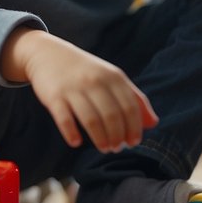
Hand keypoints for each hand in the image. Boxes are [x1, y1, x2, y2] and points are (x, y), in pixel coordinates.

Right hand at [2, 28, 156, 151]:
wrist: (48, 54)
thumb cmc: (86, 72)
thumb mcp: (112, 79)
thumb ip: (134, 99)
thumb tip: (153, 123)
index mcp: (113, 77)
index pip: (130, 107)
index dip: (134, 127)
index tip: (133, 142)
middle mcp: (95, 81)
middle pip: (112, 116)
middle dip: (117, 136)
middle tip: (117, 148)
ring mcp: (74, 89)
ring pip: (91, 120)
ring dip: (100, 139)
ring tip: (104, 148)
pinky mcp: (54, 96)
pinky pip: (64, 119)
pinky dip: (71, 133)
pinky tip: (76, 142)